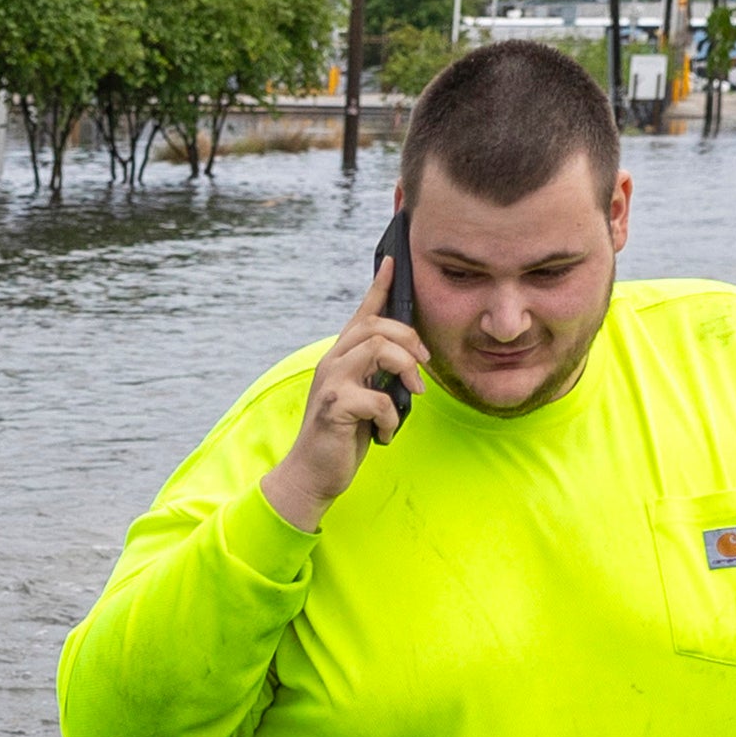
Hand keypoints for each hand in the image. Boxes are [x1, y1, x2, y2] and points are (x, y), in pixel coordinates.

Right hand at [258, 283, 431, 532]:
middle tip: (424, 367)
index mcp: (340, 358)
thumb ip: (376, 375)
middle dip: (409, 340)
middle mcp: (332, 362)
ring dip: (406, 370)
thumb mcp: (362, 398)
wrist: (312, 475)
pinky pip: (379, 398)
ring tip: (413, 396)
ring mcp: (331, 382)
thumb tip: (408, 360)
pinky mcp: (336, 406)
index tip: (394, 261)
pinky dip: (392, 417)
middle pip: (376, 325)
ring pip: (378, 349)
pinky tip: (386, 433)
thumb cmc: (341, 438)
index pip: (362, 314)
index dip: (379, 286)